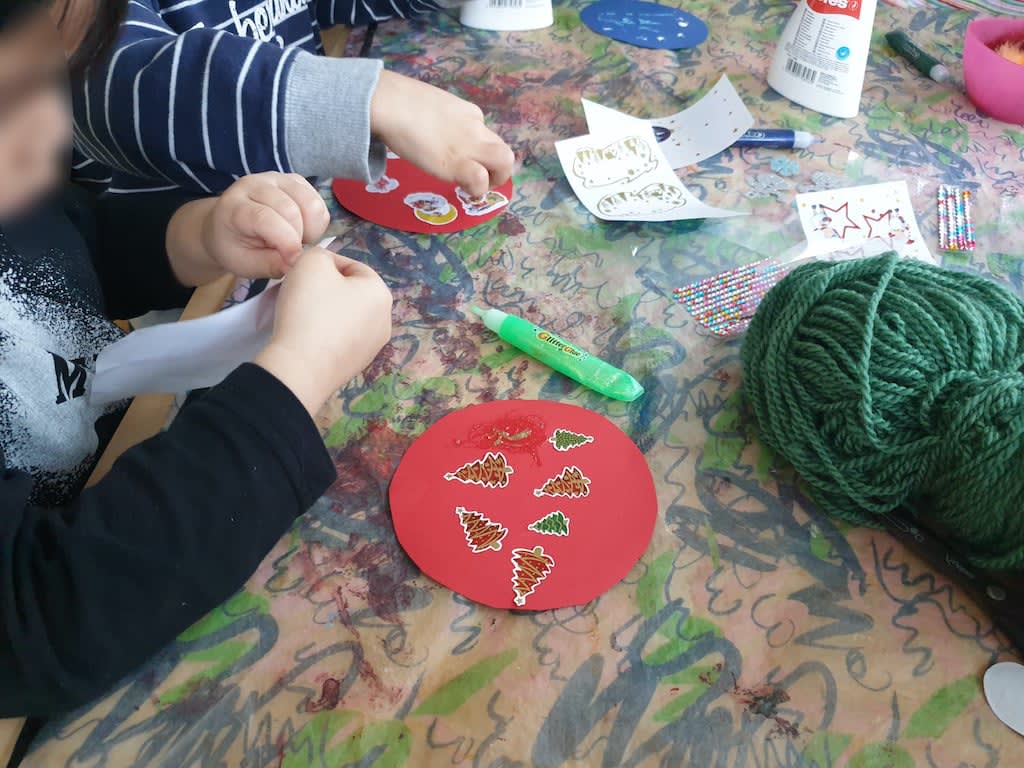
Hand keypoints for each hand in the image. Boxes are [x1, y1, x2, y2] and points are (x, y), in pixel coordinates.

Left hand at [200, 172, 329, 278]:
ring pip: (312, 203)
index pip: (266, 218)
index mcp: (235, 206)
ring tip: (297, 239)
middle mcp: (256, 185)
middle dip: (299, 238)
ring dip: (312, 229)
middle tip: (289, 251)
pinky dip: (317, 222)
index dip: (286, 242)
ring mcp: (277, 179)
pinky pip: (319, 201)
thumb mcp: (244, 264)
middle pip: (292, 210)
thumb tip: (297, 264)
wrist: (225, 224)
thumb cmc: (233, 246)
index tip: (292, 261)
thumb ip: (270, 265)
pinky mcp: (295, 180)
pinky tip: (302, 228)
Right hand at [254, 248, 392, 415]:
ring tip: (301, 315)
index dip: (325, 263)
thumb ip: (320, 254)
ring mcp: (373, 347)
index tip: (302, 271)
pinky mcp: (356, 366)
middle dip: (327, 289)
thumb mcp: (311, 262)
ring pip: (346, 317)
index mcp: (381, 293)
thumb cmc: (310, 308)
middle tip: (301, 292)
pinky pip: (340, 340)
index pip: (353, 266)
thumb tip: (324, 266)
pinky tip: (307, 337)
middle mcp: (385, 321)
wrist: (300, 368)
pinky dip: (325, 334)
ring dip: (326, 312)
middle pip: (352, 293)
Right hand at [370, 70, 514, 198]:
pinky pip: (481, 180)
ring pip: (504, 161)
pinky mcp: (458, 163)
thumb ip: (441, 120)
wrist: (390, 103)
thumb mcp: (430, 106)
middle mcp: (476, 127)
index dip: (478, 151)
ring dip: (496, 179)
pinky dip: (477, 189)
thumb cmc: (399, 101)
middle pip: (503, 150)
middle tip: (480, 179)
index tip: (463, 159)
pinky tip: (463, 190)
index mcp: (469, 113)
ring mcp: (470, 145)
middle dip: (498, 169)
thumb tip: (430, 131)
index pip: (485, 135)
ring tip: (477, 187)